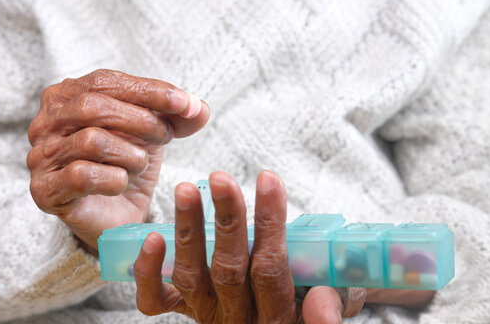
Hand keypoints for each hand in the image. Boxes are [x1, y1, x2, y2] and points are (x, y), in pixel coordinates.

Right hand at [27, 69, 208, 250]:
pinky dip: (114, 179)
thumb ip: (178, 115)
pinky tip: (121, 183)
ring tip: (140, 163)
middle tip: (165, 136)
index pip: (105, 81)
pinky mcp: (44, 191)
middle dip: (141, 121)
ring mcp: (41, 157)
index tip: (186, 103)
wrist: (115, 212)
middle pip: (93, 106)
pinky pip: (82, 176)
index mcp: (67, 96)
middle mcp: (46, 122)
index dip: (149, 90)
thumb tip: (200, 108)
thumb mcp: (155, 131)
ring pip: (91, 141)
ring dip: (131, 154)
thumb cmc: (128, 162)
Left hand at [133, 171, 366, 322]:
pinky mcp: (185, 310)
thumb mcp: (339, 300)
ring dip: (188, 231)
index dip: (270, 223)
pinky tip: (152, 238)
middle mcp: (239, 318)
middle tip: (221, 179)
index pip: (271, 268)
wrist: (287, 321)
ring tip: (186, 191)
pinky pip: (157, 300)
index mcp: (278, 316)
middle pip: (229, 269)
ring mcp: (208, 314)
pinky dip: (150, 273)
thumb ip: (335, 300)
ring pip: (192, 276)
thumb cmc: (314, 298)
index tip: (268, 179)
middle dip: (226, 220)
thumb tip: (323, 304)